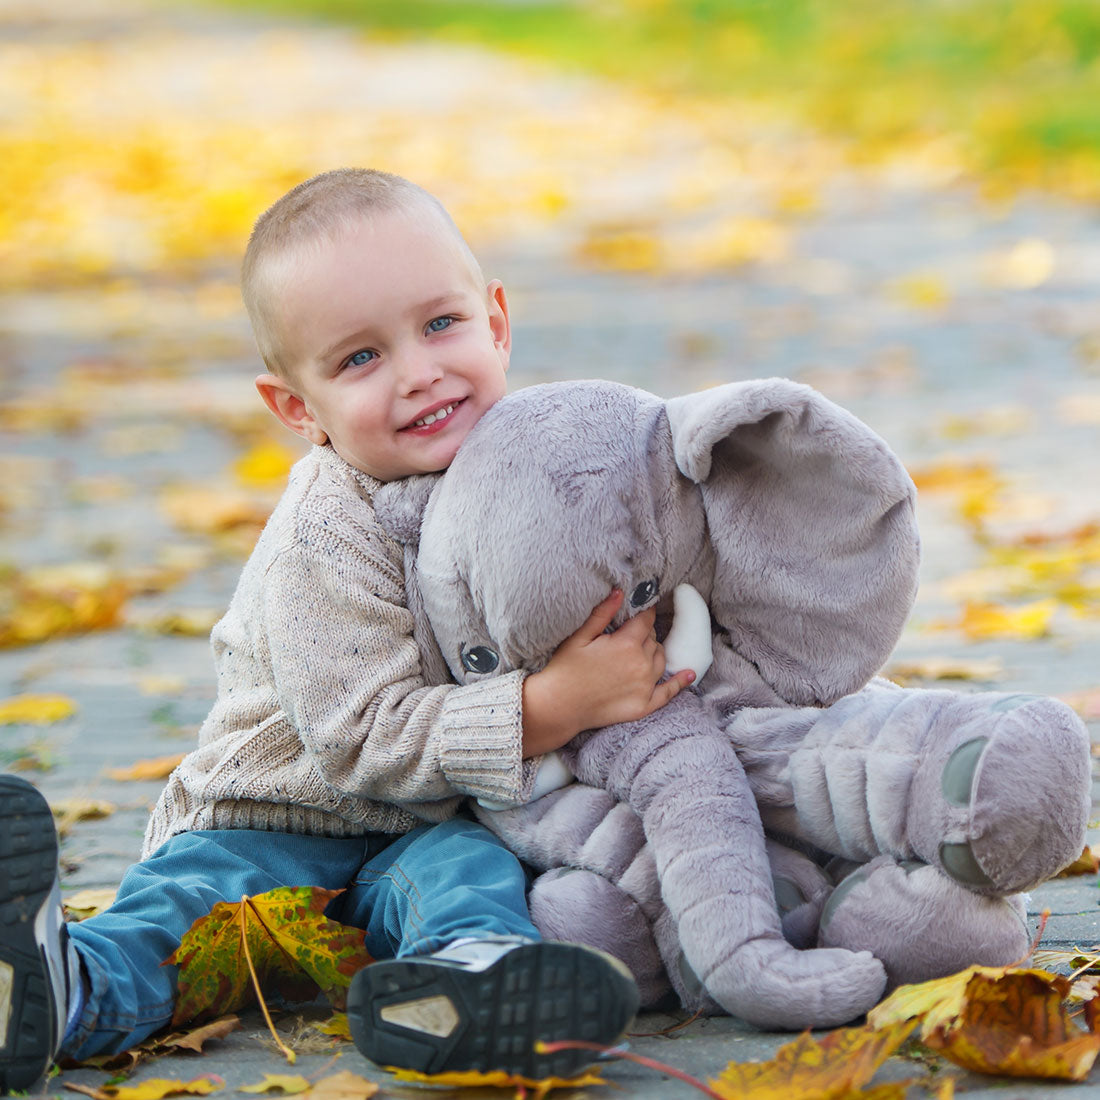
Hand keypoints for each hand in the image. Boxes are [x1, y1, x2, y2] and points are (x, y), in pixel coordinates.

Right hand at [521, 589, 694, 756]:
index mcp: (627, 644)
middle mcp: (641, 664)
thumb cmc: (565, 669)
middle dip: (644, 633)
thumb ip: (603, 613)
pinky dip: (680, 682)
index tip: (642, 608)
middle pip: (654, 639)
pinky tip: (689, 674)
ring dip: (653, 652)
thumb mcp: (580, 636)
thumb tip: (621, 592)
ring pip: (660, 659)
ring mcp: (645, 687)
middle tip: (627, 634)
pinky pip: (668, 692)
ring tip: (638, 651)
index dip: (644, 612)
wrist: (558, 707)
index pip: (646, 620)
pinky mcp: (644, 706)